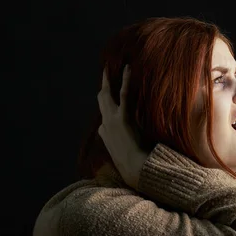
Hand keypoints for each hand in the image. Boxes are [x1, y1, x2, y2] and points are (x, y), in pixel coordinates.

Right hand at [97, 64, 148, 189]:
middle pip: (101, 102)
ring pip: (107, 95)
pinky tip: (128, 68)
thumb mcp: (123, 155)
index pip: (103, 117)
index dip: (106, 109)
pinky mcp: (123, 118)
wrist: (134, 169)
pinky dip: (125, 80)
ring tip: (110, 67)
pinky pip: (123, 95)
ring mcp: (112, 120)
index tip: (109, 100)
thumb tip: (125, 140)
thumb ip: (123, 146)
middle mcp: (105, 125)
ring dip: (108, 80)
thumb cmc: (133, 165)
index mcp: (105, 134)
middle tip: (105, 74)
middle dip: (103, 87)